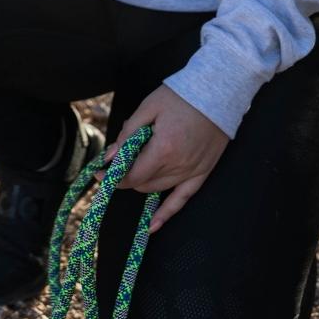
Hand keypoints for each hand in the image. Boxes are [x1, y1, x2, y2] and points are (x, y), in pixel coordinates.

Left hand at [98, 84, 228, 233]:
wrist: (218, 92)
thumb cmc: (181, 96)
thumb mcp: (149, 107)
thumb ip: (129, 134)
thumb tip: (111, 156)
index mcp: (163, 149)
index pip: (132, 174)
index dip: (114, 175)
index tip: (100, 172)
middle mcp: (178, 166)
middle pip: (143, 183)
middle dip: (126, 176)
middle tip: (117, 163)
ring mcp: (193, 172)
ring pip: (157, 189)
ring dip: (141, 183)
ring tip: (133, 167)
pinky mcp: (203, 173)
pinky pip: (182, 200)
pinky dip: (166, 213)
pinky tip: (153, 226)